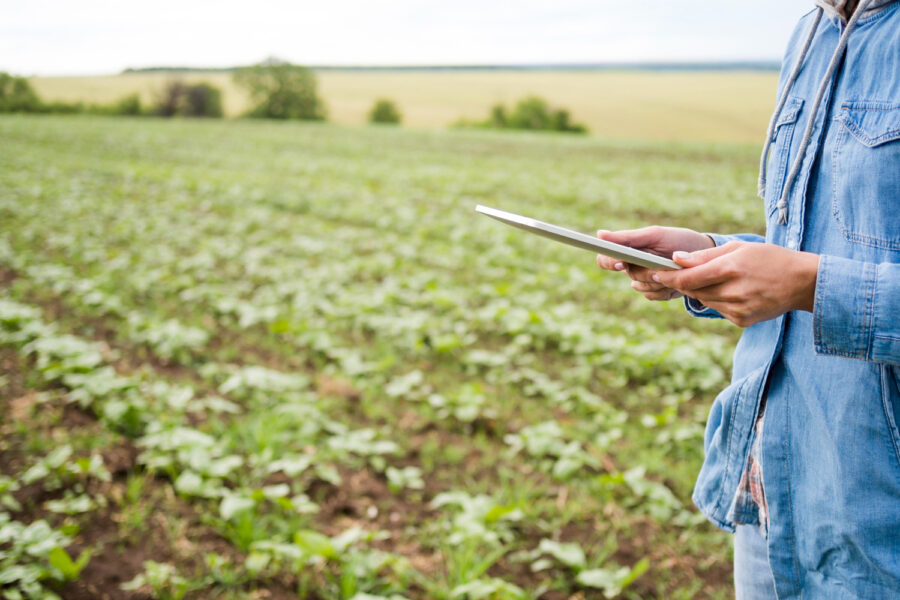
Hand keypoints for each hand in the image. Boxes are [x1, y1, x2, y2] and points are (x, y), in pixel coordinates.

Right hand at [595, 227, 715, 300]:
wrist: (704, 257)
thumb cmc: (678, 241)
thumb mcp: (654, 235)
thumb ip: (628, 238)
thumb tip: (600, 234)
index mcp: (627, 250)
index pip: (605, 259)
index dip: (610, 262)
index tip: (622, 262)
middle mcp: (631, 266)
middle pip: (629, 274)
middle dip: (647, 271)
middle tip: (663, 266)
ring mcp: (643, 280)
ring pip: (641, 287)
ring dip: (659, 280)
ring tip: (674, 269)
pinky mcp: (654, 293)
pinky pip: (652, 296)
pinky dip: (665, 289)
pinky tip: (676, 281)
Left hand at [652, 242, 818, 326]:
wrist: (802, 282)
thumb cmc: (769, 258)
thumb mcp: (738, 248)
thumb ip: (705, 255)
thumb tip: (676, 259)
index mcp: (730, 269)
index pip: (687, 278)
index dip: (667, 276)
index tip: (653, 272)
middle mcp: (732, 291)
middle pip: (692, 290)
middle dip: (681, 282)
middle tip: (672, 273)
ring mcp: (737, 309)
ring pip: (703, 301)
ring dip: (700, 291)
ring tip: (711, 279)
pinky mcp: (741, 320)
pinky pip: (718, 309)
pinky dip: (716, 300)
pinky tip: (730, 291)